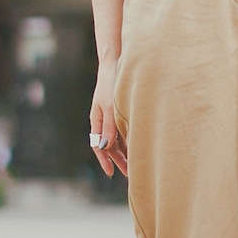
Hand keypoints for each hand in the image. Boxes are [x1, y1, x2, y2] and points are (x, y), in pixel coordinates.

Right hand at [89, 61, 127, 178]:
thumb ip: (108, 127)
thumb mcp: (110, 107)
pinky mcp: (121, 111)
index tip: (111, 173)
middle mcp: (104, 120)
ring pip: (118, 139)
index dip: (104, 160)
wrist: (117, 63)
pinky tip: (139, 146)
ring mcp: (112, 116)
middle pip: (109, 146)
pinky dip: (130, 140)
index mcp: (97, 120)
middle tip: (130, 174)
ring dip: (126, 152)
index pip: (98, 146)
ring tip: (136, 164)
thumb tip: (104, 147)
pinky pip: (124, 130)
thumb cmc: (111, 83)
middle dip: (118, 160)